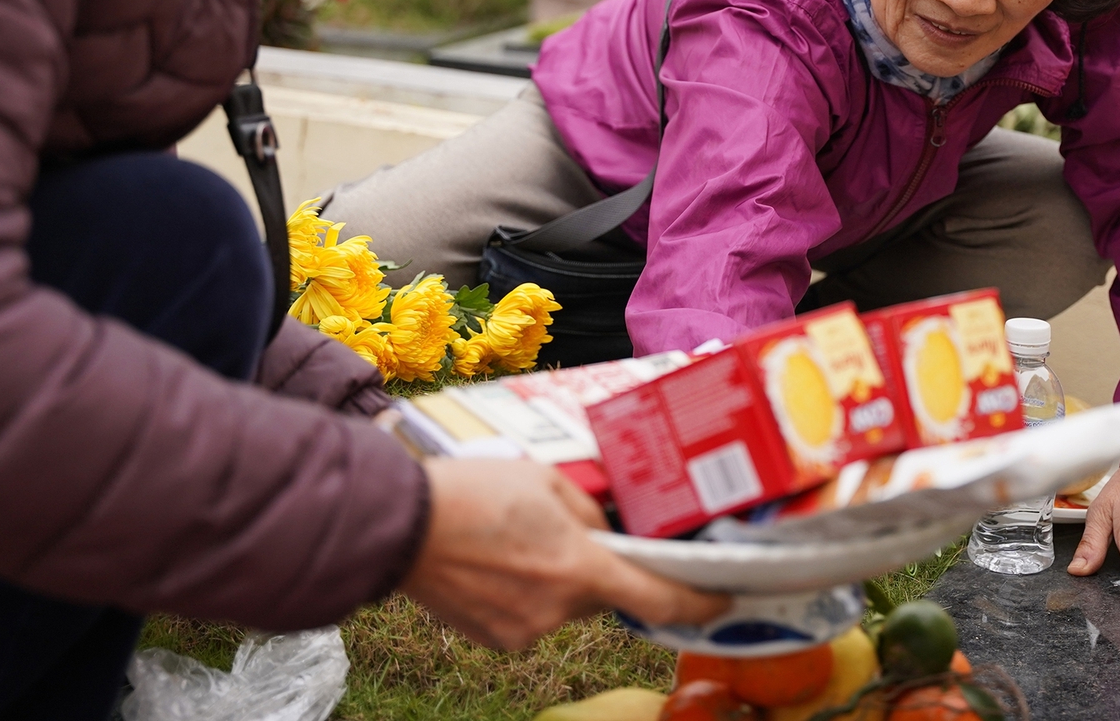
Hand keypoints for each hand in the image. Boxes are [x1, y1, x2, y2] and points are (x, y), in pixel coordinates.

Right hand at [400, 457, 728, 650]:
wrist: (398, 527)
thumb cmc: (473, 492)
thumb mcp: (547, 480)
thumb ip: (589, 510)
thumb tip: (608, 529)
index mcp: (579, 567)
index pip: (657, 598)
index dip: (697, 603)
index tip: (722, 599)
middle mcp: (558, 609)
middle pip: (605, 593)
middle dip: (601, 565)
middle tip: (575, 531)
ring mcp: (525, 630)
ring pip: (567, 604)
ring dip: (559, 576)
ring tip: (519, 538)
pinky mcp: (497, 639)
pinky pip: (533, 616)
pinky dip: (528, 592)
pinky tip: (499, 561)